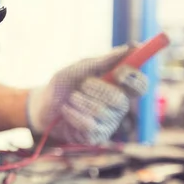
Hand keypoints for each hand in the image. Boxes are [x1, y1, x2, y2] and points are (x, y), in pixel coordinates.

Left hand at [26, 46, 148, 144]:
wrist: (43, 106)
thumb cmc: (63, 85)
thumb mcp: (80, 68)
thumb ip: (104, 60)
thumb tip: (132, 47)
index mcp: (118, 87)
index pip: (140, 85)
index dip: (134, 79)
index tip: (119, 72)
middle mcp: (118, 106)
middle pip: (121, 100)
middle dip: (97, 90)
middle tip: (83, 85)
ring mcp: (108, 122)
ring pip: (102, 112)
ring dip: (80, 101)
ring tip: (71, 98)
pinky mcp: (96, 136)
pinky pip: (89, 125)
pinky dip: (73, 114)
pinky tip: (66, 111)